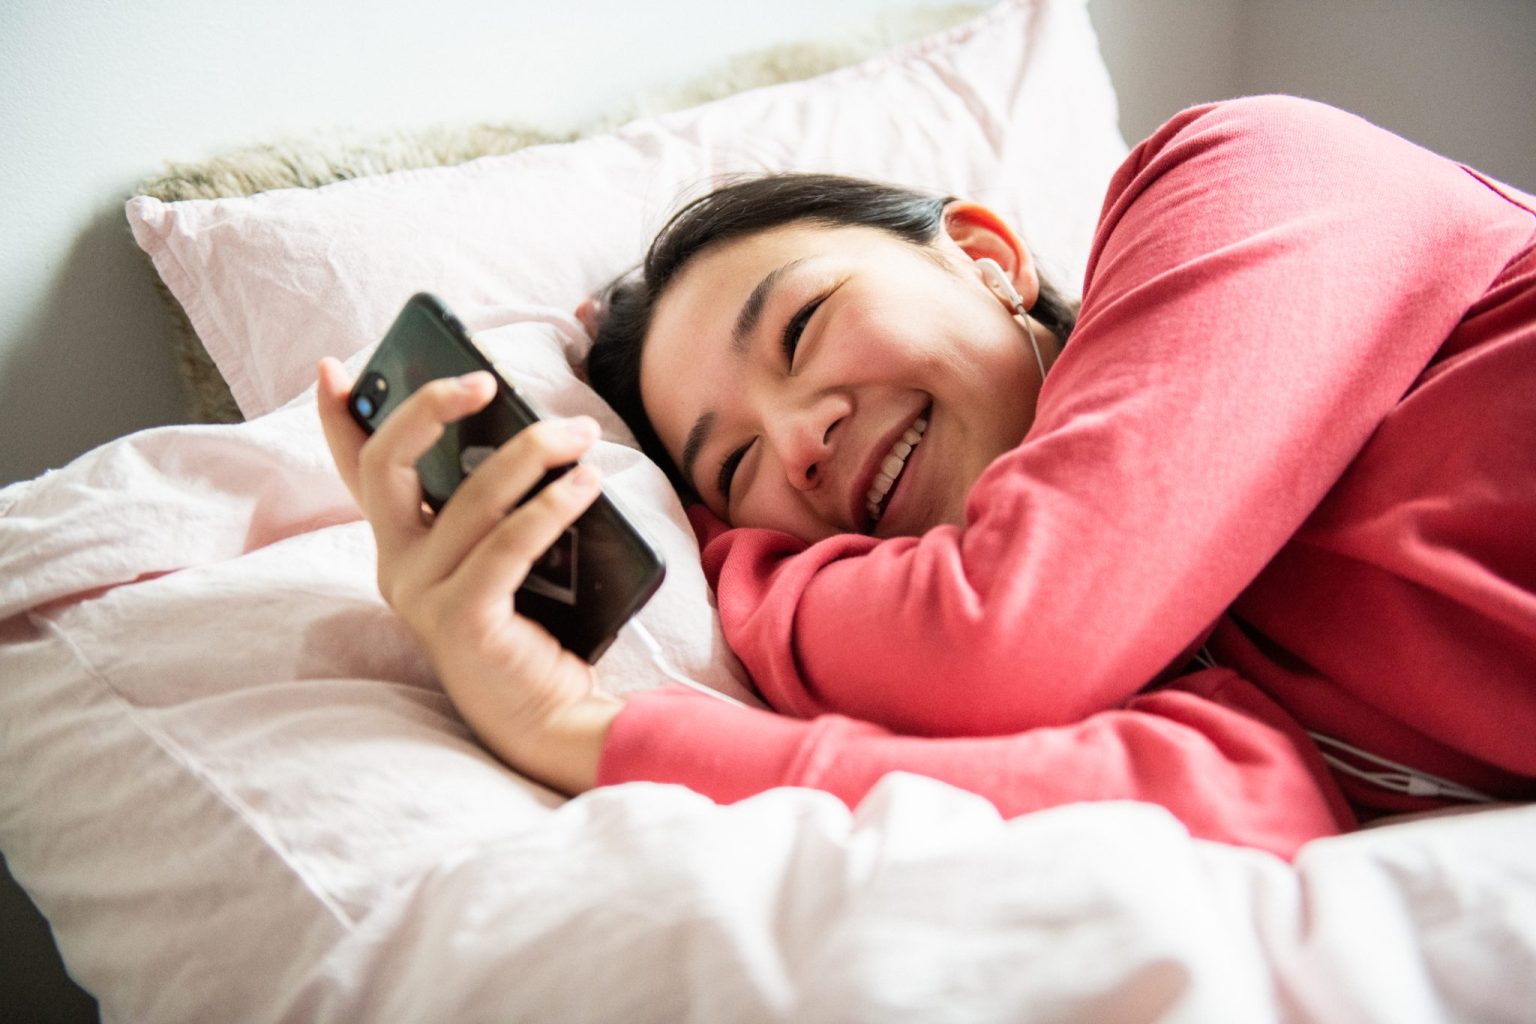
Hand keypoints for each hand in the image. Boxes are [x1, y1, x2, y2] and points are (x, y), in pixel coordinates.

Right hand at [316, 357, 621, 794]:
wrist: (551, 717)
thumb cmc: (532, 629)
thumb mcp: (502, 555)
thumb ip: (494, 507)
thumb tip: (529, 431)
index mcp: (401, 547)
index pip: (359, 473)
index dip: (339, 419)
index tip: (333, 370)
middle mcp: (397, 568)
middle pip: (387, 466)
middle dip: (428, 409)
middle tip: (485, 380)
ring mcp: (423, 597)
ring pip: (468, 499)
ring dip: (529, 454)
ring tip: (580, 437)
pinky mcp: (462, 622)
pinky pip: (507, 546)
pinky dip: (549, 507)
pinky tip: (585, 486)